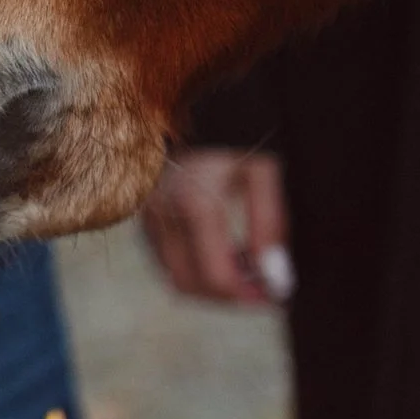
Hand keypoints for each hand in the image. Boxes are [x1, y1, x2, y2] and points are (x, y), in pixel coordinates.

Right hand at [140, 148, 292, 306]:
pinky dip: (199, 274)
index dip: (247, 295)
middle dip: (230, 297)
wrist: (185, 121)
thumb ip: (270, 221)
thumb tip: (274, 274)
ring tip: (247, 270)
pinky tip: (225, 257)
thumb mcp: (260, 173)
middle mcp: (162, 217)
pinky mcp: (144, 229)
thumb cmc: (230, 148)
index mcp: (193, 204)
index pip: (216, 276)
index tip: (276, 294)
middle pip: (193, 286)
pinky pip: (170, 269)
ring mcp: (147, 225)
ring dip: (214, 288)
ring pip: (178, 282)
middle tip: (264, 292)